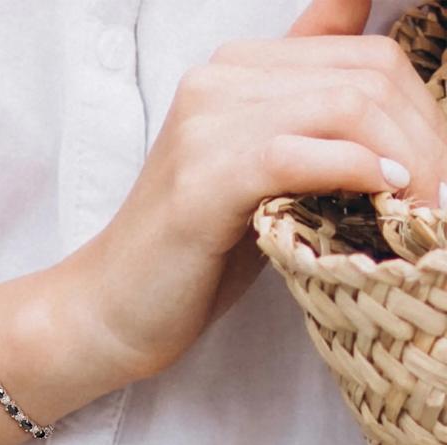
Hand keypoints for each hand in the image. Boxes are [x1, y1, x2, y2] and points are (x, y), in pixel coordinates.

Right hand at [76, 0, 446, 380]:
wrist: (113, 308)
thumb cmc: (196, 255)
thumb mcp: (263, 178)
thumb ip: (311, 125)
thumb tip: (378, 81)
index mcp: (235, 73)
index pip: (363, 54)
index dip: (421, 112)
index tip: (432, 174)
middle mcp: (217, 81)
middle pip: (366, 74)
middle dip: (426, 138)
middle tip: (438, 199)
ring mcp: (205, 126)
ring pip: (346, 106)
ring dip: (406, 160)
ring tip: (420, 211)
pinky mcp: (201, 180)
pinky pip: (299, 154)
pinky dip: (356, 174)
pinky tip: (381, 199)